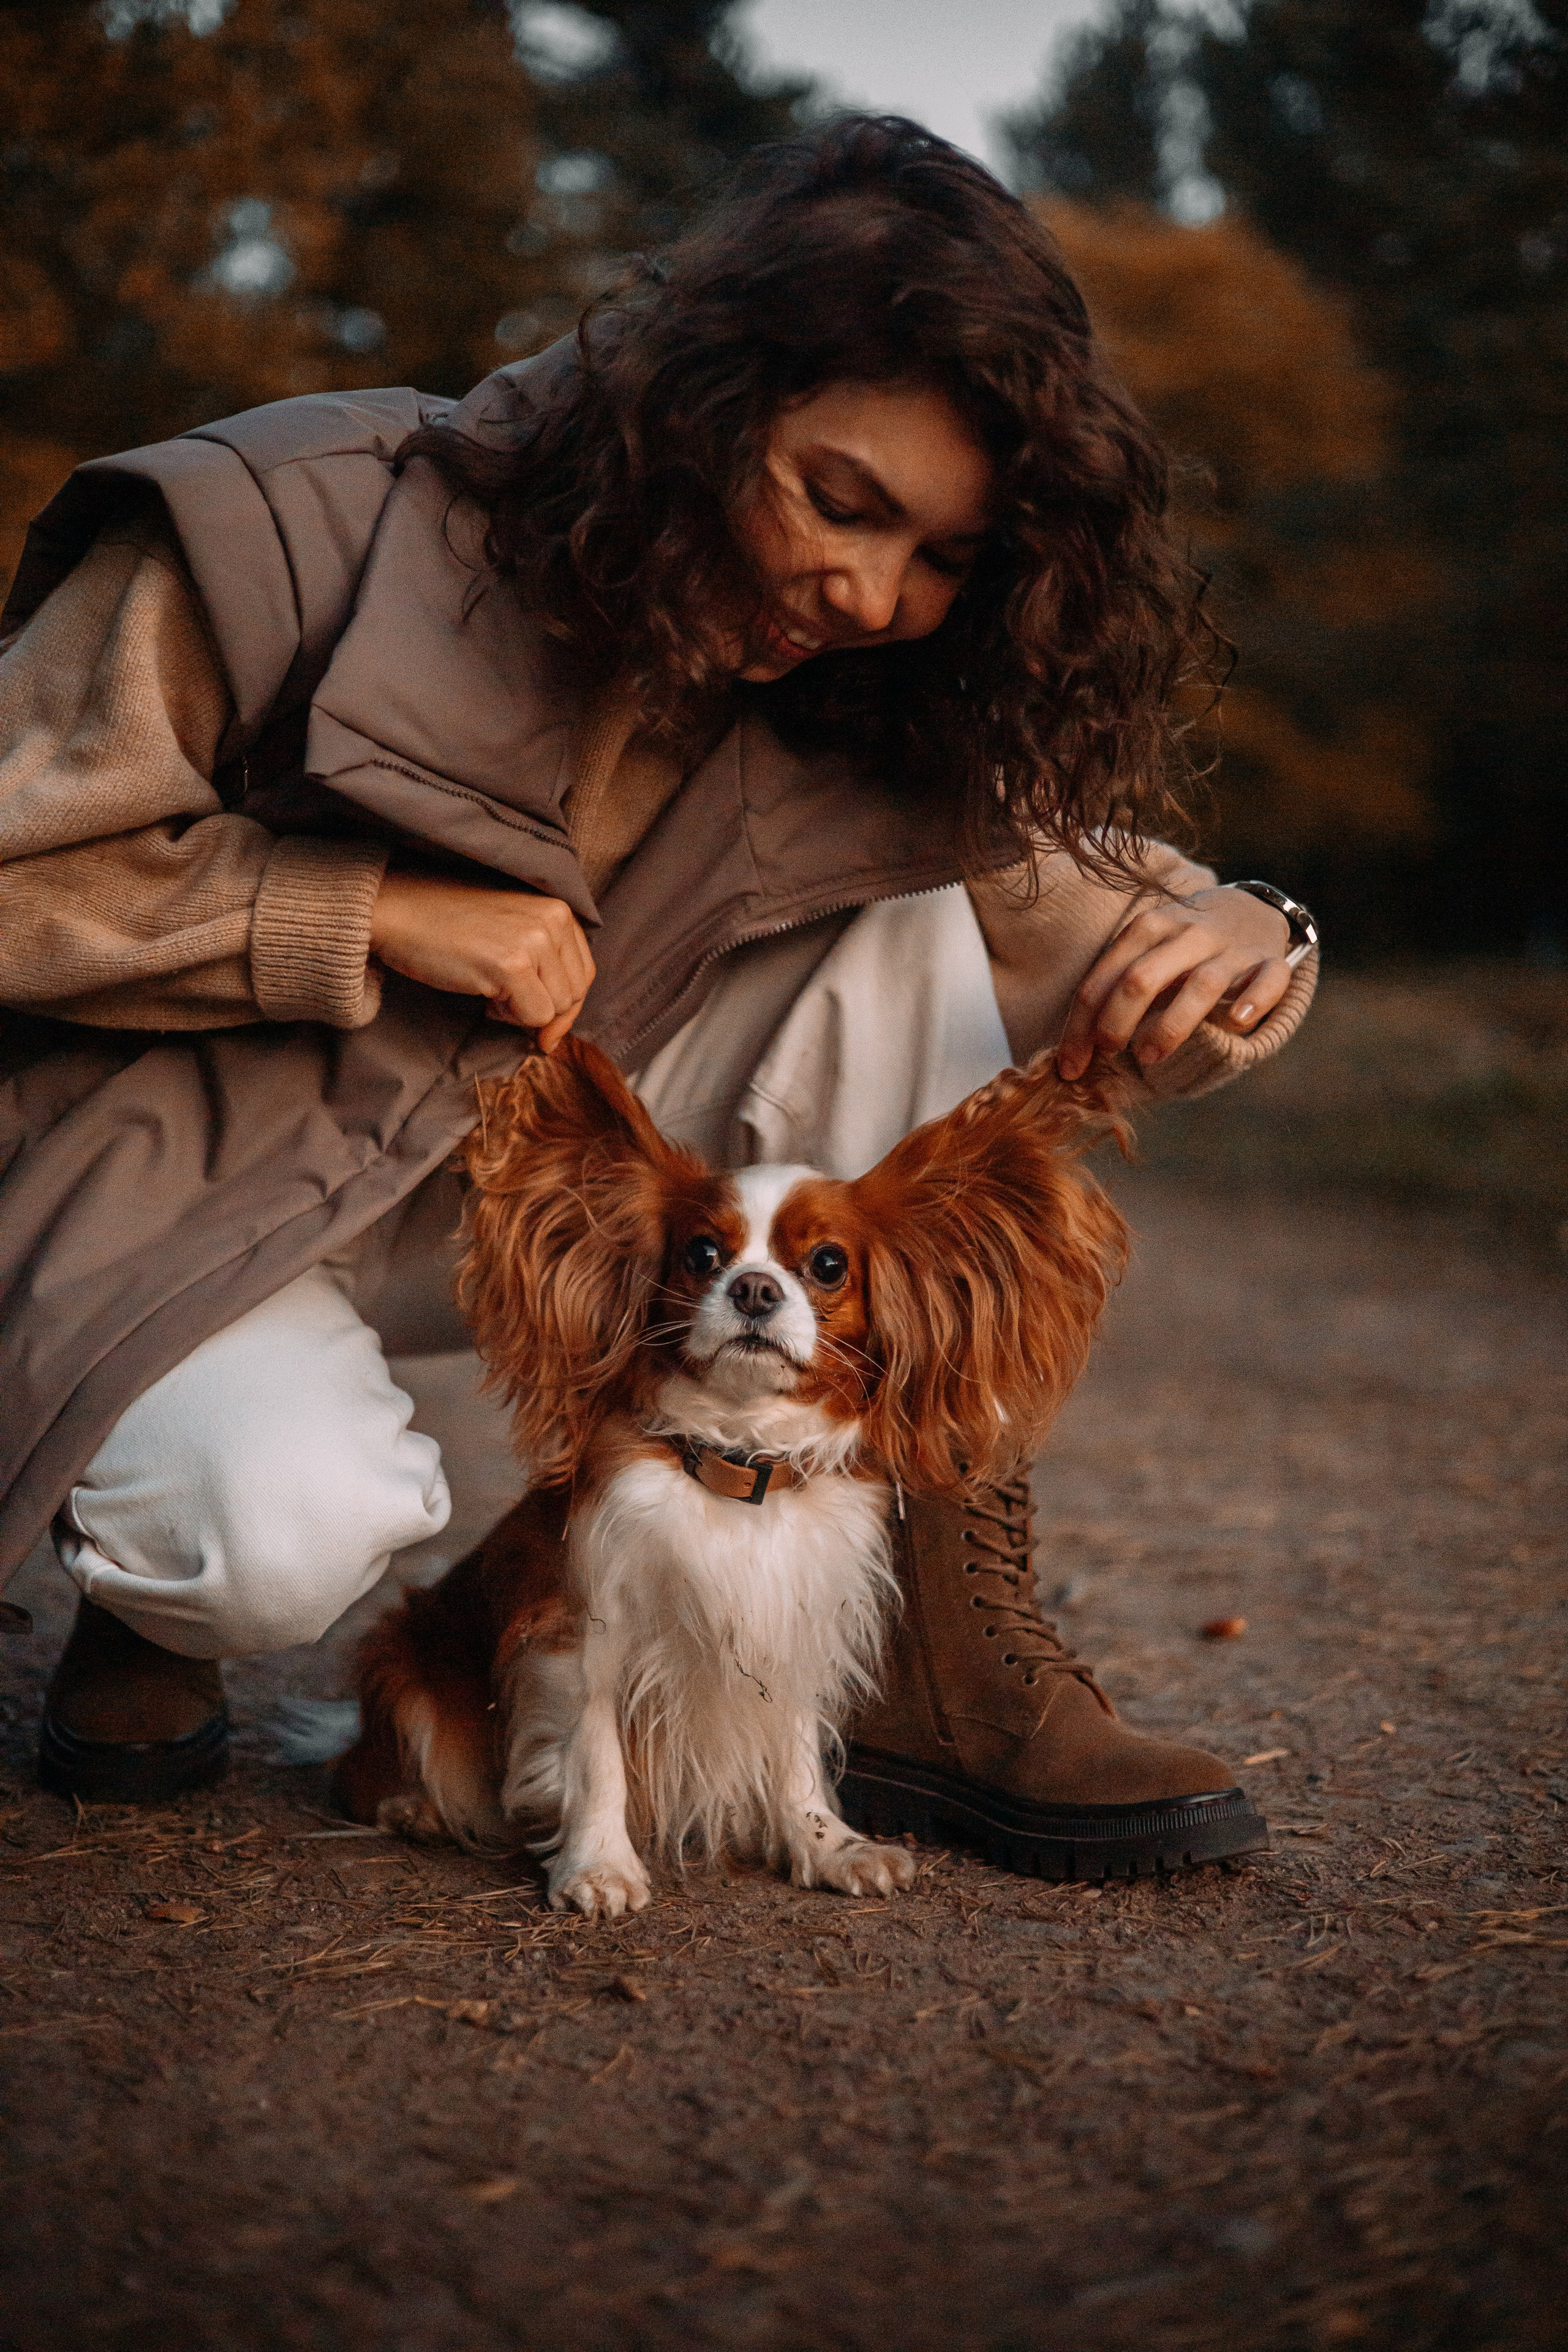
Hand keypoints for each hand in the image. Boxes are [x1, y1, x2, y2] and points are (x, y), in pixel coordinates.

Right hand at [368, 872, 594, 1052]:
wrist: (399, 912)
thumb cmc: (449, 926)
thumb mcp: (511, 932)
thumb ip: (545, 963)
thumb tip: (558, 1033)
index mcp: (558, 909)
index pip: (584, 972)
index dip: (563, 1002)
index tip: (537, 1013)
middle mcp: (554, 919)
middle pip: (575, 994)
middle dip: (542, 1009)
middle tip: (502, 995)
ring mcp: (534, 940)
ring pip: (557, 1009)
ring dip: (523, 1012)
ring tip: (490, 988)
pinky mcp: (512, 964)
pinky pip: (534, 1017)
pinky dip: (507, 1017)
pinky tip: (482, 994)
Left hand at [1056, 886, 1292, 1081]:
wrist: (1250, 906)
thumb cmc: (1183, 944)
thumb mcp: (1146, 949)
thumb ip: (1115, 985)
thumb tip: (1075, 1046)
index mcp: (1148, 927)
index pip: (1104, 979)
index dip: (1081, 1026)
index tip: (1069, 1066)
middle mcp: (1188, 934)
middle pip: (1143, 978)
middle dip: (1116, 1021)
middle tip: (1108, 1053)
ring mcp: (1231, 948)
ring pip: (1202, 985)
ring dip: (1172, 1025)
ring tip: (1150, 1056)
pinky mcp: (1270, 961)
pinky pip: (1268, 980)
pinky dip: (1254, 1001)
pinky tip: (1238, 1022)